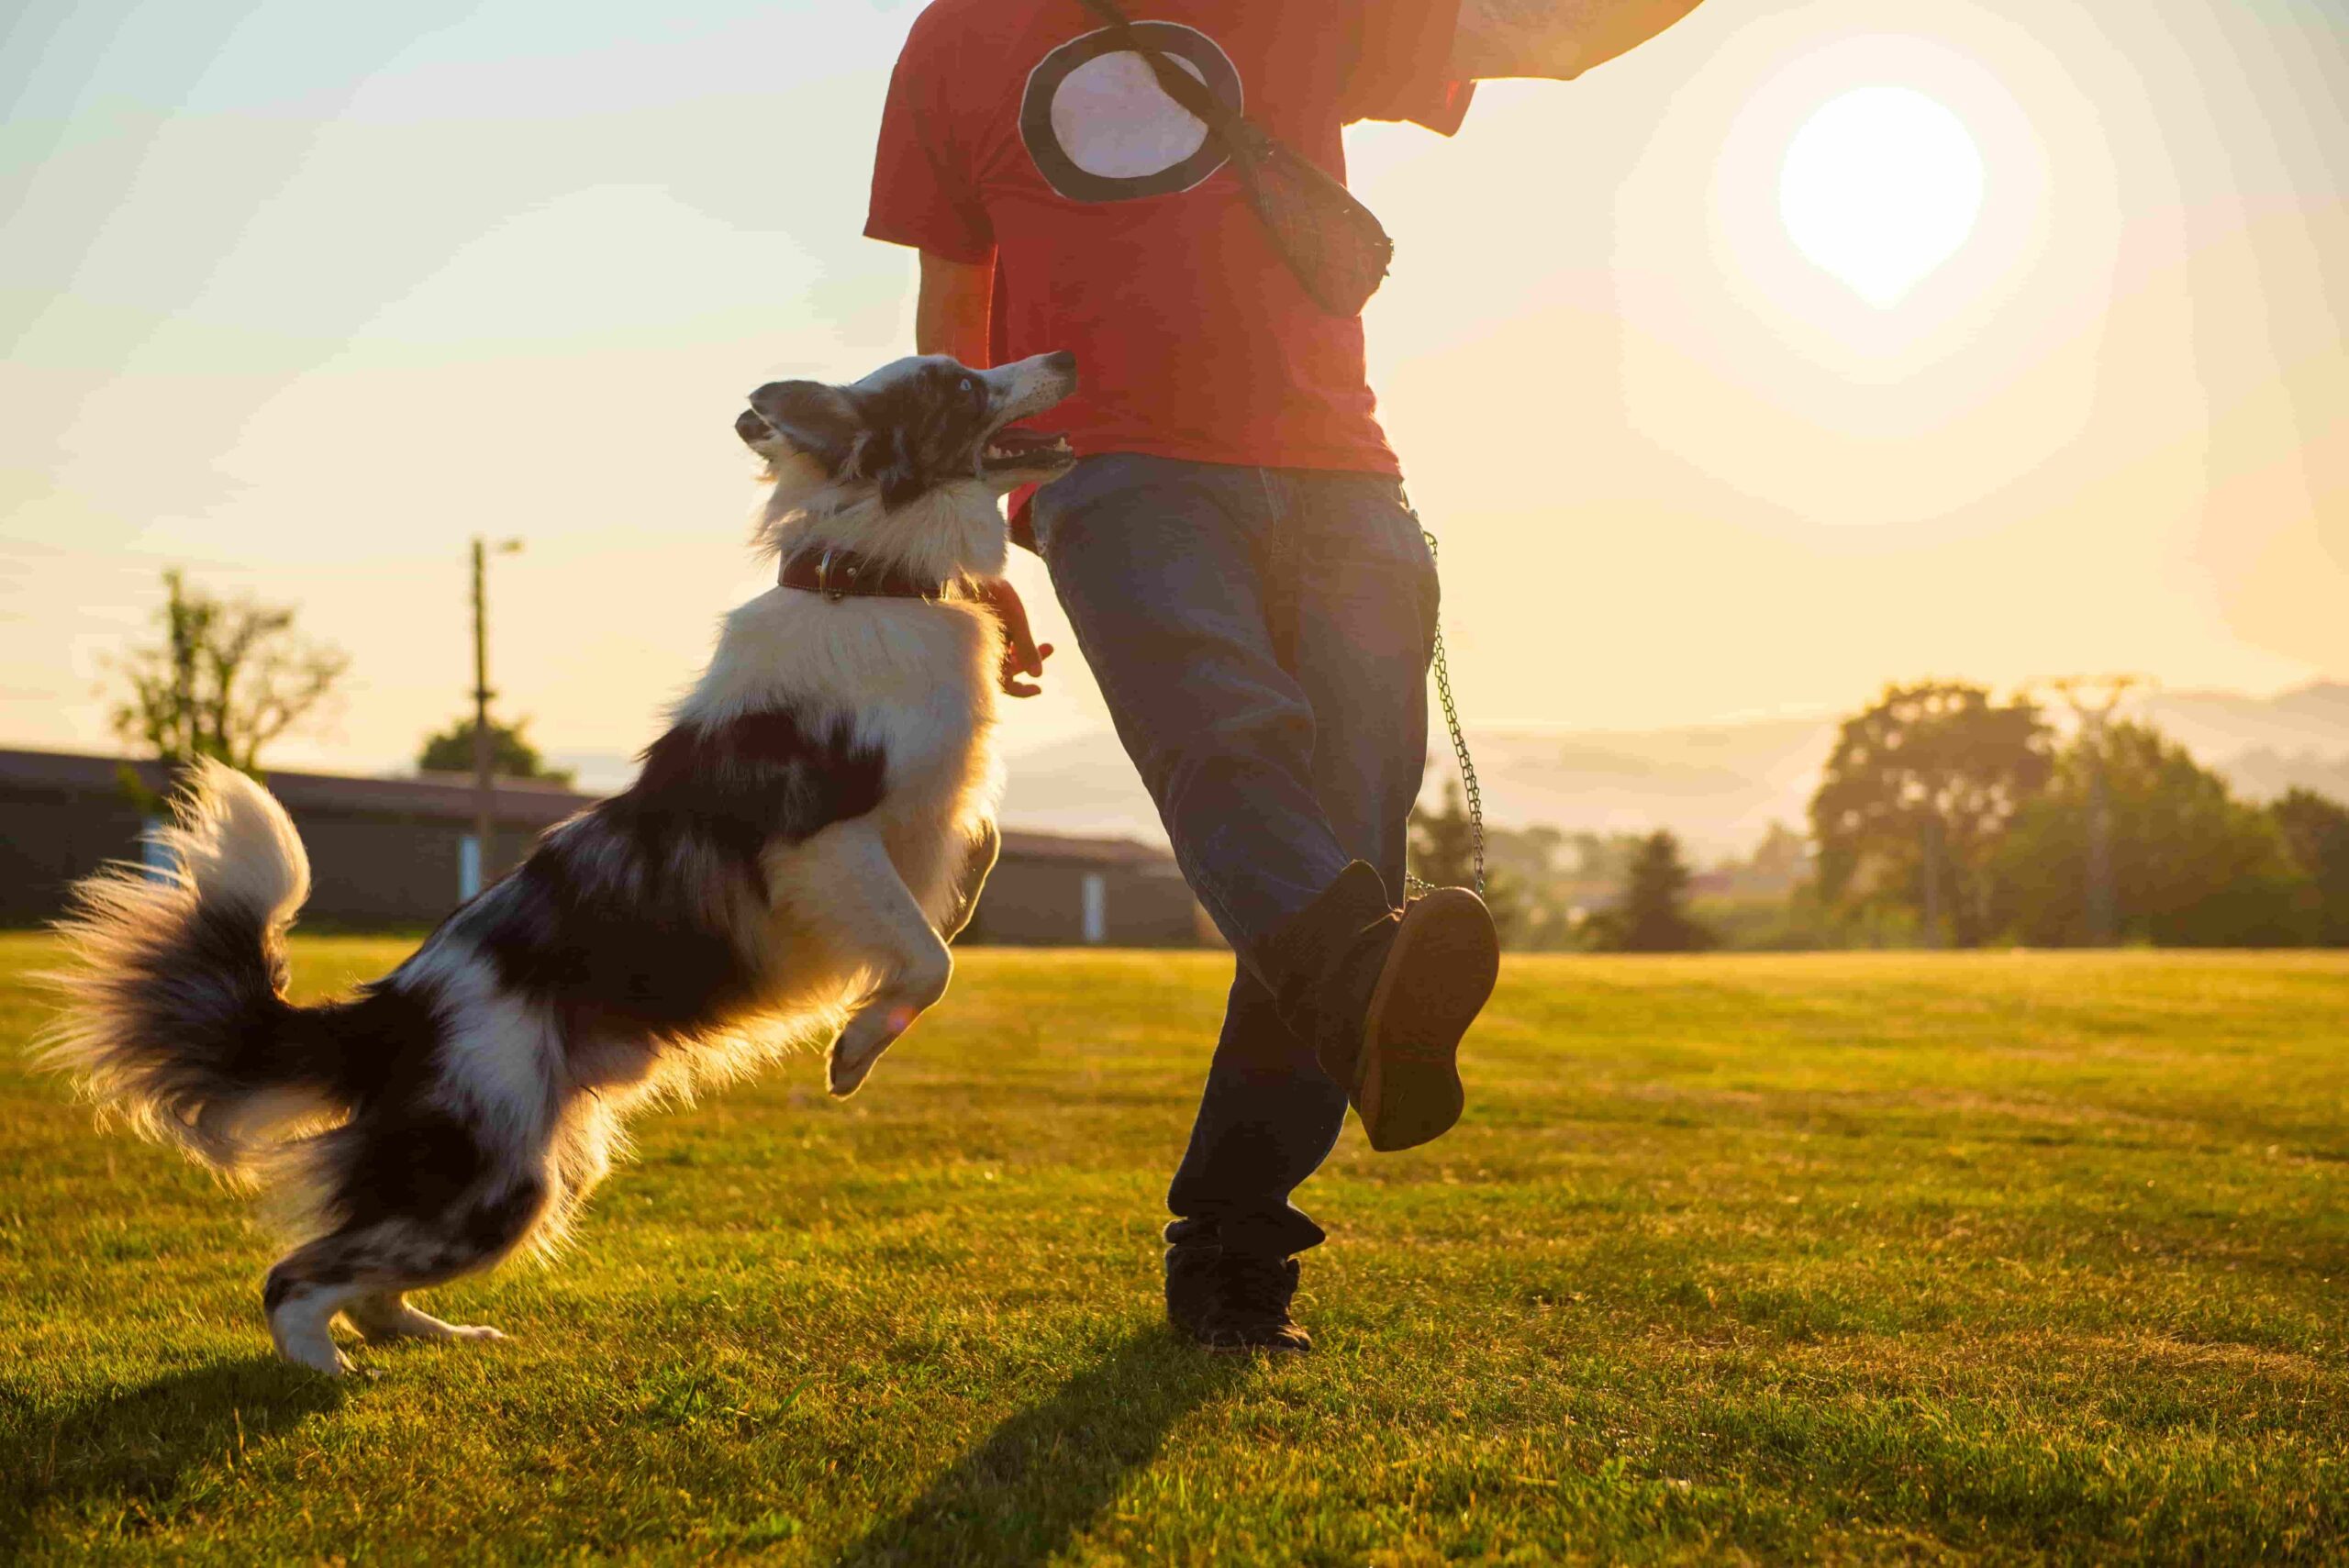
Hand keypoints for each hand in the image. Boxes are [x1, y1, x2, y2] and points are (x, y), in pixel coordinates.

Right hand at [973, 577, 1053, 698]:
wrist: (966, 566)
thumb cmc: (990, 591)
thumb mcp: (1014, 619)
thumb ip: (1025, 648)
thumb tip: (1039, 676)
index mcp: (981, 655)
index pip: (1002, 685)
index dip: (1021, 691)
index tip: (1039, 689)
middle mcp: (976, 651)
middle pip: (1006, 669)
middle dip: (1029, 662)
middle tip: (1049, 647)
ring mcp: (977, 641)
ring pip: (1003, 656)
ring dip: (1024, 651)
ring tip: (1045, 643)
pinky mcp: (978, 630)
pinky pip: (998, 644)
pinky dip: (1013, 641)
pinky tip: (1020, 629)